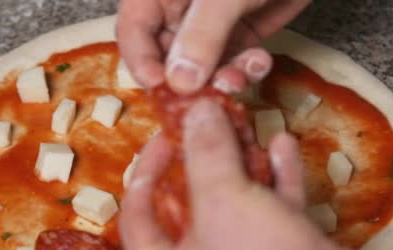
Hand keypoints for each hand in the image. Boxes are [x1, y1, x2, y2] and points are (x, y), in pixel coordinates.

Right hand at [116, 0, 310, 93]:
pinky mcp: (236, 36)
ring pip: (200, 68)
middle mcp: (177, 10)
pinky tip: (259, 64)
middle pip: (165, 56)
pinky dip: (243, 71)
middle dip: (187, 80)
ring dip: (219, 79)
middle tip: (207, 95)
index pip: (133, 29)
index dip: (141, 60)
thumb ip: (203, 34)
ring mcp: (207, 26)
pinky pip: (230, 64)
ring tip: (240, 78)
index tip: (161, 86)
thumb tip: (180, 84)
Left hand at [118, 99, 373, 249]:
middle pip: (187, 209)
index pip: (136, 217)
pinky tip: (281, 145)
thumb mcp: (222, 198)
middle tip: (204, 128)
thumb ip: (205, 151)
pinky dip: (274, 182)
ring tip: (243, 127)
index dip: (145, 172)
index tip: (163, 138)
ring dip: (240, 166)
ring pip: (231, 208)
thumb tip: (196, 110)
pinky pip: (267, 216)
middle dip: (202, 163)